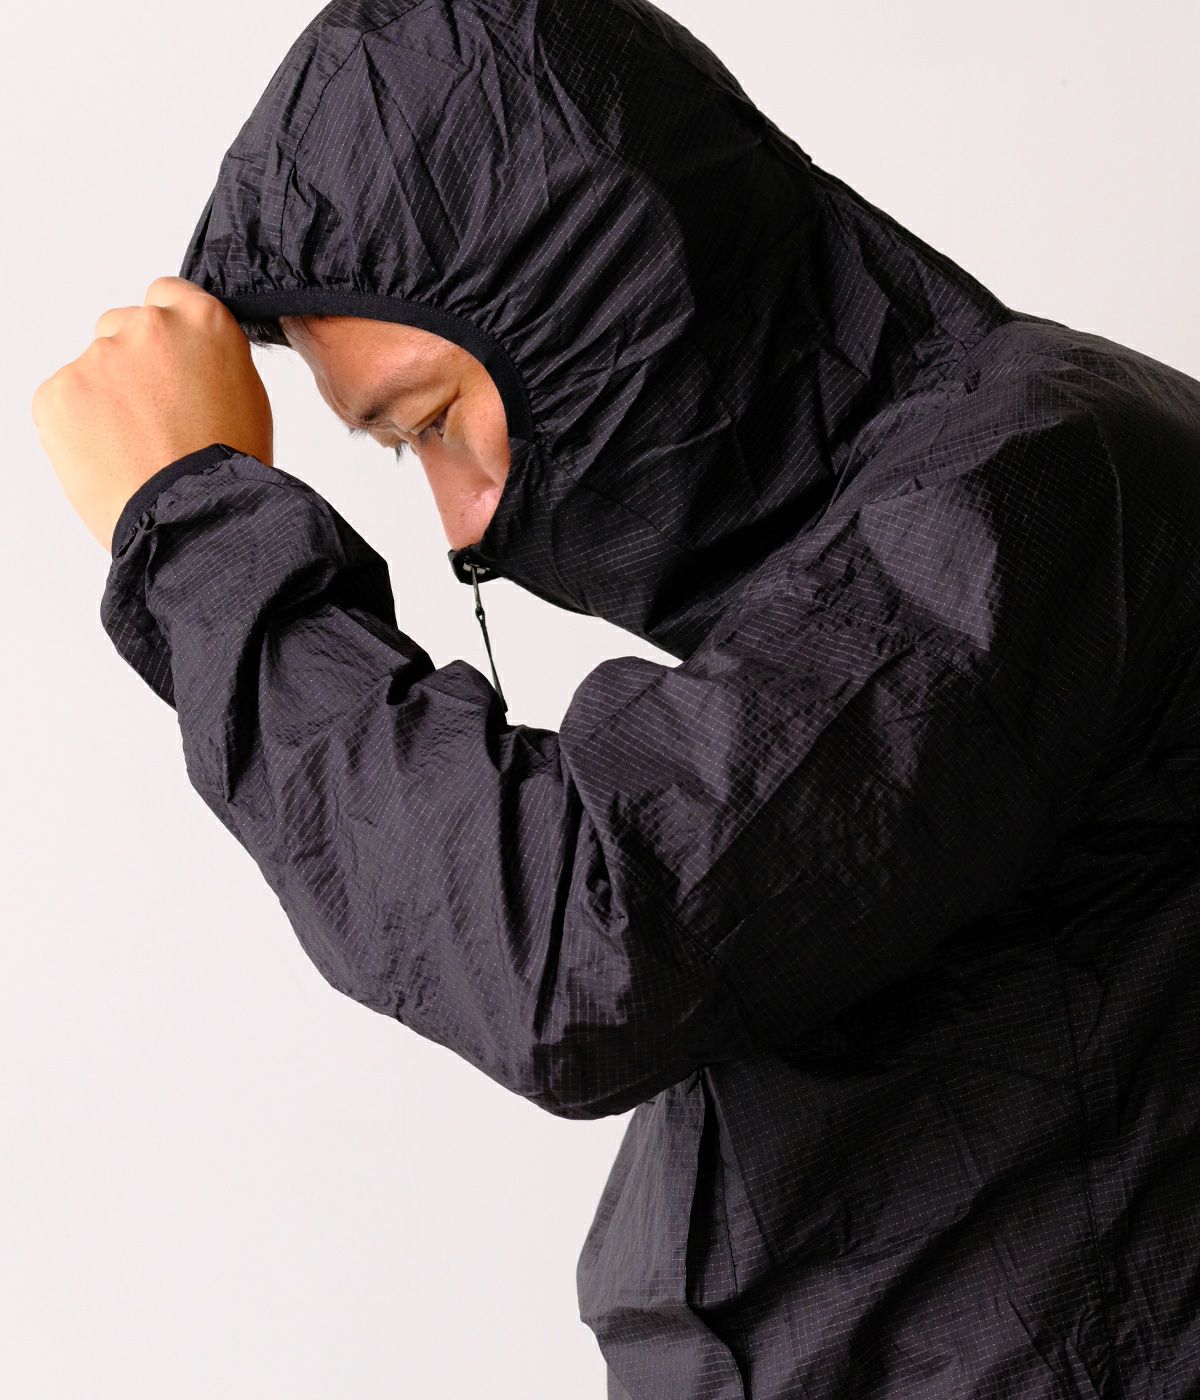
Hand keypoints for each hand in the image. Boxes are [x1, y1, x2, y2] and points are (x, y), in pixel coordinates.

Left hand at [32, 276, 273, 549]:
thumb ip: (210, 359)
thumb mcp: (248, 397)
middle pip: (122, 327)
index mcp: (202, 321)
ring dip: (106, 398)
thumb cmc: (228, 469)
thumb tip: (186, 360)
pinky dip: (78, 425)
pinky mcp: (58, 392)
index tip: (168, 362)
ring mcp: (98, 357)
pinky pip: (64, 400)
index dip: (168, 335)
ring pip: (93, 368)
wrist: (193, 516)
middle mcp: (148, 327)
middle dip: (133, 365)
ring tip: (135, 447)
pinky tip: (111, 456)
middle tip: (153, 417)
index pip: (168, 295)